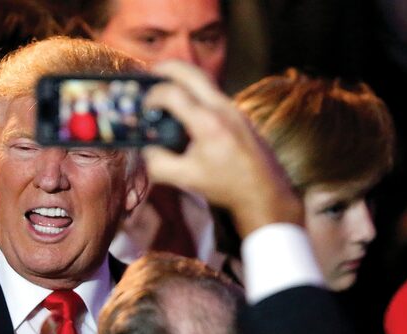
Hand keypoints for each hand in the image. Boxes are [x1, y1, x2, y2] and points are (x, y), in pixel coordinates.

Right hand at [142, 61, 302, 236]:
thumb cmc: (225, 185)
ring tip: (164, 87)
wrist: (263, 191)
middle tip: (149, 73)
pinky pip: (212, 92)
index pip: (172, 93)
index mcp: (207, 123)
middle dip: (167, 68)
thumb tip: (145, 148)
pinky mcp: (238, 113)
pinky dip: (194, 91)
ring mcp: (233, 108)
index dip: (152, 96)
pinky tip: (185, 108)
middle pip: (191, 72)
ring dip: (182, 78)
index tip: (143, 108)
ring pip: (204, 80)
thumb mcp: (184, 178)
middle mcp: (222, 108)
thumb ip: (157, 162)